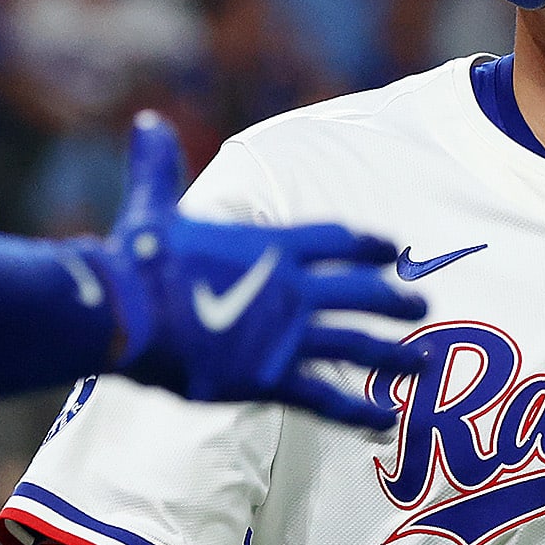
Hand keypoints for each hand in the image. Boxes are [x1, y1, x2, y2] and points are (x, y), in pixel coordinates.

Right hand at [81, 113, 426, 427]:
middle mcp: (288, 287)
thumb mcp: (152, 208)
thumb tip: (147, 122)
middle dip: (393, 299)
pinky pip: (324, 397)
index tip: (390, 249)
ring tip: (420, 362)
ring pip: (355, 344)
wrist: (124, 313)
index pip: (335, 239)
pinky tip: (383, 421)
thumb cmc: (137, 262)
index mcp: (268, 245)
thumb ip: (159, 167)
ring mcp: (284, 335)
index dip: (366, 244)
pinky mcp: (268, 377)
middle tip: (420, 306)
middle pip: (360, 292)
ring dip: (392, 354)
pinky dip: (356, 412)